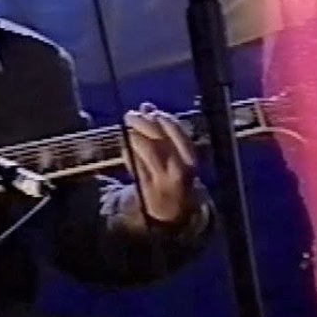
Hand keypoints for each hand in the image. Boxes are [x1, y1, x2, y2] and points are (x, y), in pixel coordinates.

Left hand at [123, 102, 197, 222]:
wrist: (172, 209)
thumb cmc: (175, 174)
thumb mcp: (177, 154)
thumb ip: (164, 130)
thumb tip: (147, 106)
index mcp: (190, 158)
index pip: (177, 132)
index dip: (161, 118)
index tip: (150, 110)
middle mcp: (178, 169)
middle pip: (158, 140)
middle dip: (142, 123)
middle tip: (130, 115)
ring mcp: (160, 179)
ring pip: (145, 151)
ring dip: (133, 136)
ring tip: (128, 130)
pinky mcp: (145, 187)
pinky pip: (134, 163)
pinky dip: (128, 151)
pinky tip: (125, 145)